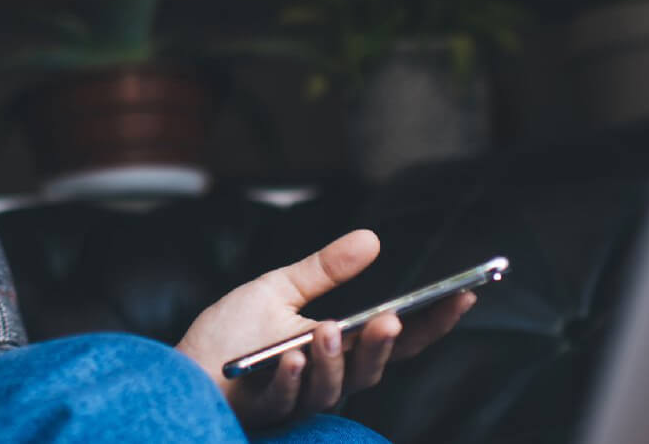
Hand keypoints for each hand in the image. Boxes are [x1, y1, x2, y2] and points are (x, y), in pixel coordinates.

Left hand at [174, 229, 474, 430]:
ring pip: (331, 388)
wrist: (183, 368)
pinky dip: (291, 379)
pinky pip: (285, 400)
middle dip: (386, 346)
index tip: (465, 294)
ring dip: (334, 360)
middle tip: (394, 318)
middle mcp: (327, 377)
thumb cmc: (231, 334)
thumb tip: (372, 238)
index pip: (397, 339)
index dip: (433, 322)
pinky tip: (291, 356)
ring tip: (329, 330)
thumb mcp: (278, 289)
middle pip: (372, 369)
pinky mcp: (264, 411)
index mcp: (339, 347)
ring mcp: (297, 398)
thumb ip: (324, 270)